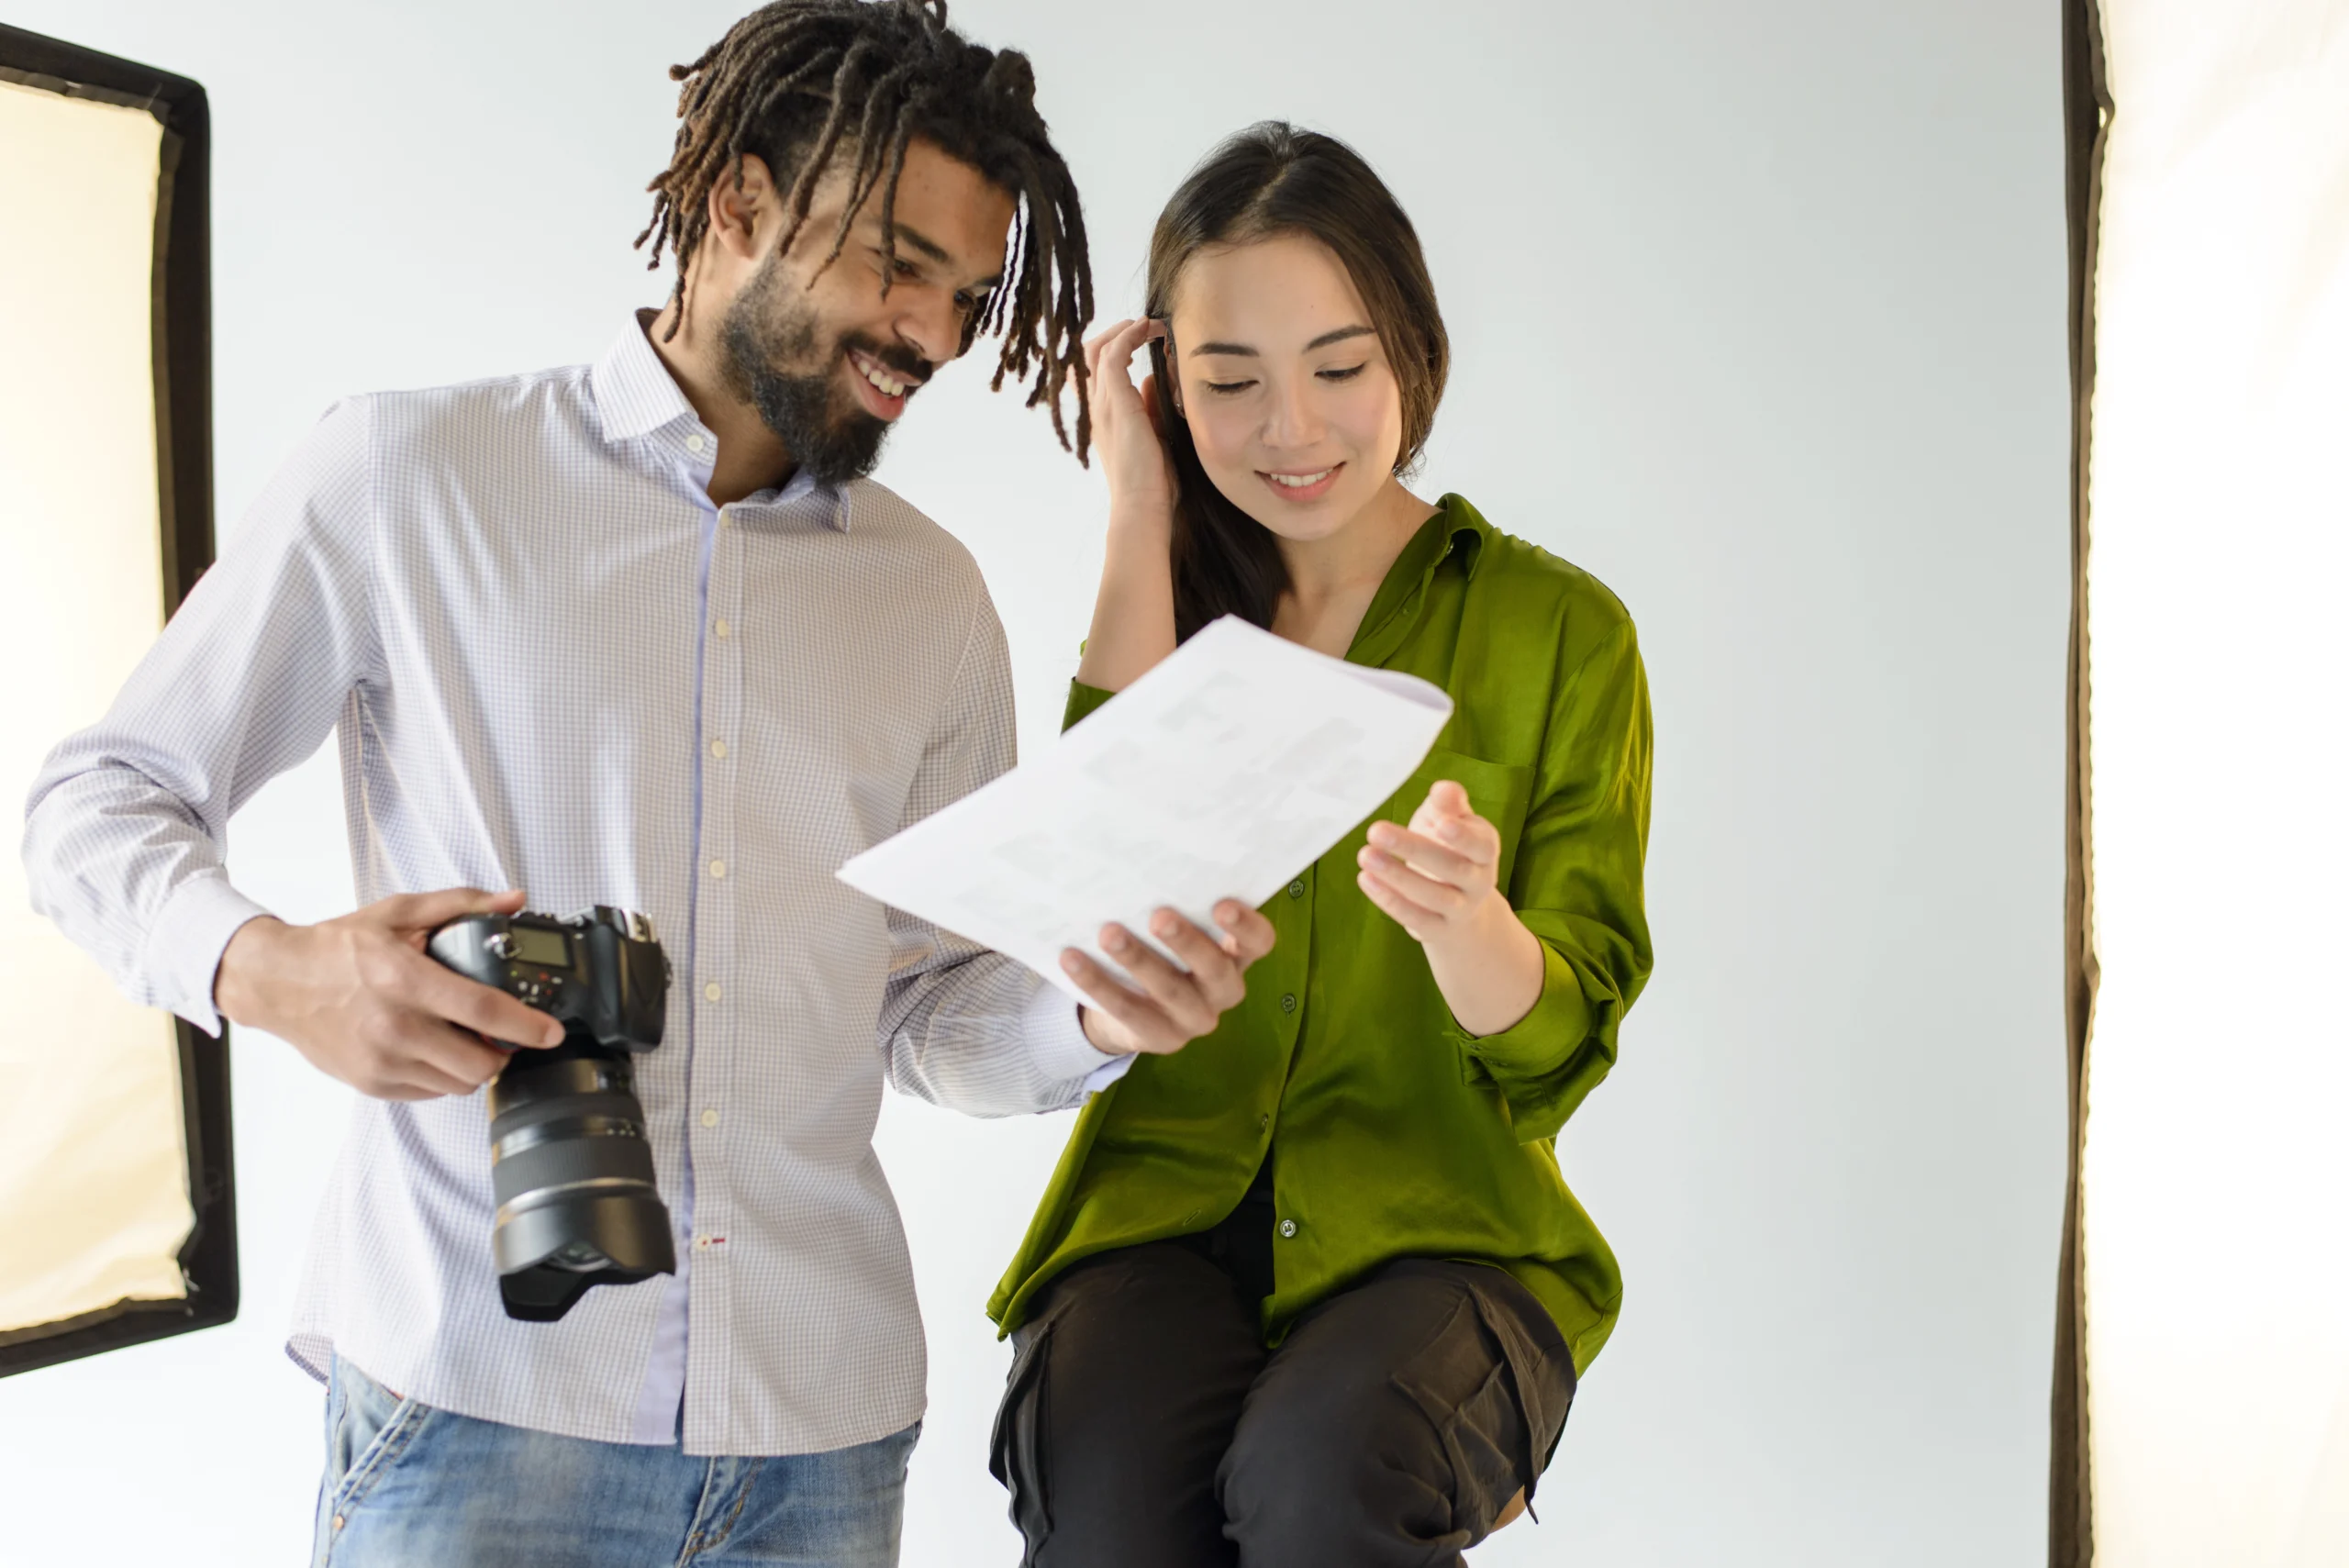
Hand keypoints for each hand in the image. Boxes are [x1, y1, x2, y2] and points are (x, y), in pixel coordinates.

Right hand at [214, 887, 564, 1100]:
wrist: (278, 982)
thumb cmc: (336, 949)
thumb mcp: (399, 913)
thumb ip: (461, 905)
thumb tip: (513, 900)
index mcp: (404, 980)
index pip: (482, 1010)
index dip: (526, 1025)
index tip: (552, 1032)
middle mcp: (393, 1026)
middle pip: (477, 1062)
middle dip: (504, 1051)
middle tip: (505, 1034)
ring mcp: (380, 1061)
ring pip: (457, 1084)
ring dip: (474, 1065)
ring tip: (468, 1039)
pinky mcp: (371, 1083)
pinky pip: (429, 1092)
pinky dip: (443, 1076)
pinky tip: (436, 1049)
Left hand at [1064, 900, 1276, 1056]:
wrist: (1130, 1007)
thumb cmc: (1159, 948)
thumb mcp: (1174, 929)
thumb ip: (1175, 904)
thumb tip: (1140, 860)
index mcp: (1236, 956)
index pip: (1259, 943)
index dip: (1246, 926)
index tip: (1222, 903)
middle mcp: (1223, 990)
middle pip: (1215, 969)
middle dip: (1187, 942)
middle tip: (1159, 917)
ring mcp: (1194, 1019)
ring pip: (1170, 991)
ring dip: (1138, 959)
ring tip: (1109, 933)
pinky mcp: (1161, 1038)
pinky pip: (1128, 1011)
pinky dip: (1098, 983)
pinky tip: (1072, 959)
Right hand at [1081, 316, 1176, 525]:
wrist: (1142, 506)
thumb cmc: (1152, 484)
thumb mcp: (1154, 437)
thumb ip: (1151, 408)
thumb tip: (1153, 379)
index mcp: (1105, 418)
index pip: (1094, 373)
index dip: (1112, 349)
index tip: (1139, 338)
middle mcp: (1098, 408)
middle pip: (1089, 356)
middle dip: (1114, 333)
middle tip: (1142, 326)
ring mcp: (1103, 405)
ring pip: (1098, 350)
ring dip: (1123, 330)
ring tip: (1148, 323)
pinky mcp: (1116, 403)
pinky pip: (1113, 356)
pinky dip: (1128, 336)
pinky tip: (1146, 330)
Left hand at [1356, 781, 1504, 946]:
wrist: (1461, 906)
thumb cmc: (1448, 849)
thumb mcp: (1450, 821)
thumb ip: (1448, 804)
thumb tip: (1444, 789)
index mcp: (1484, 850)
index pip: (1481, 844)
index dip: (1463, 835)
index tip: (1439, 822)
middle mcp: (1479, 881)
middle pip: (1452, 867)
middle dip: (1413, 848)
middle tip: (1376, 830)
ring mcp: (1461, 909)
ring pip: (1433, 896)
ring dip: (1397, 877)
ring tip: (1365, 855)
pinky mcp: (1438, 929)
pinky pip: (1416, 918)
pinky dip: (1390, 900)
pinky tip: (1366, 879)